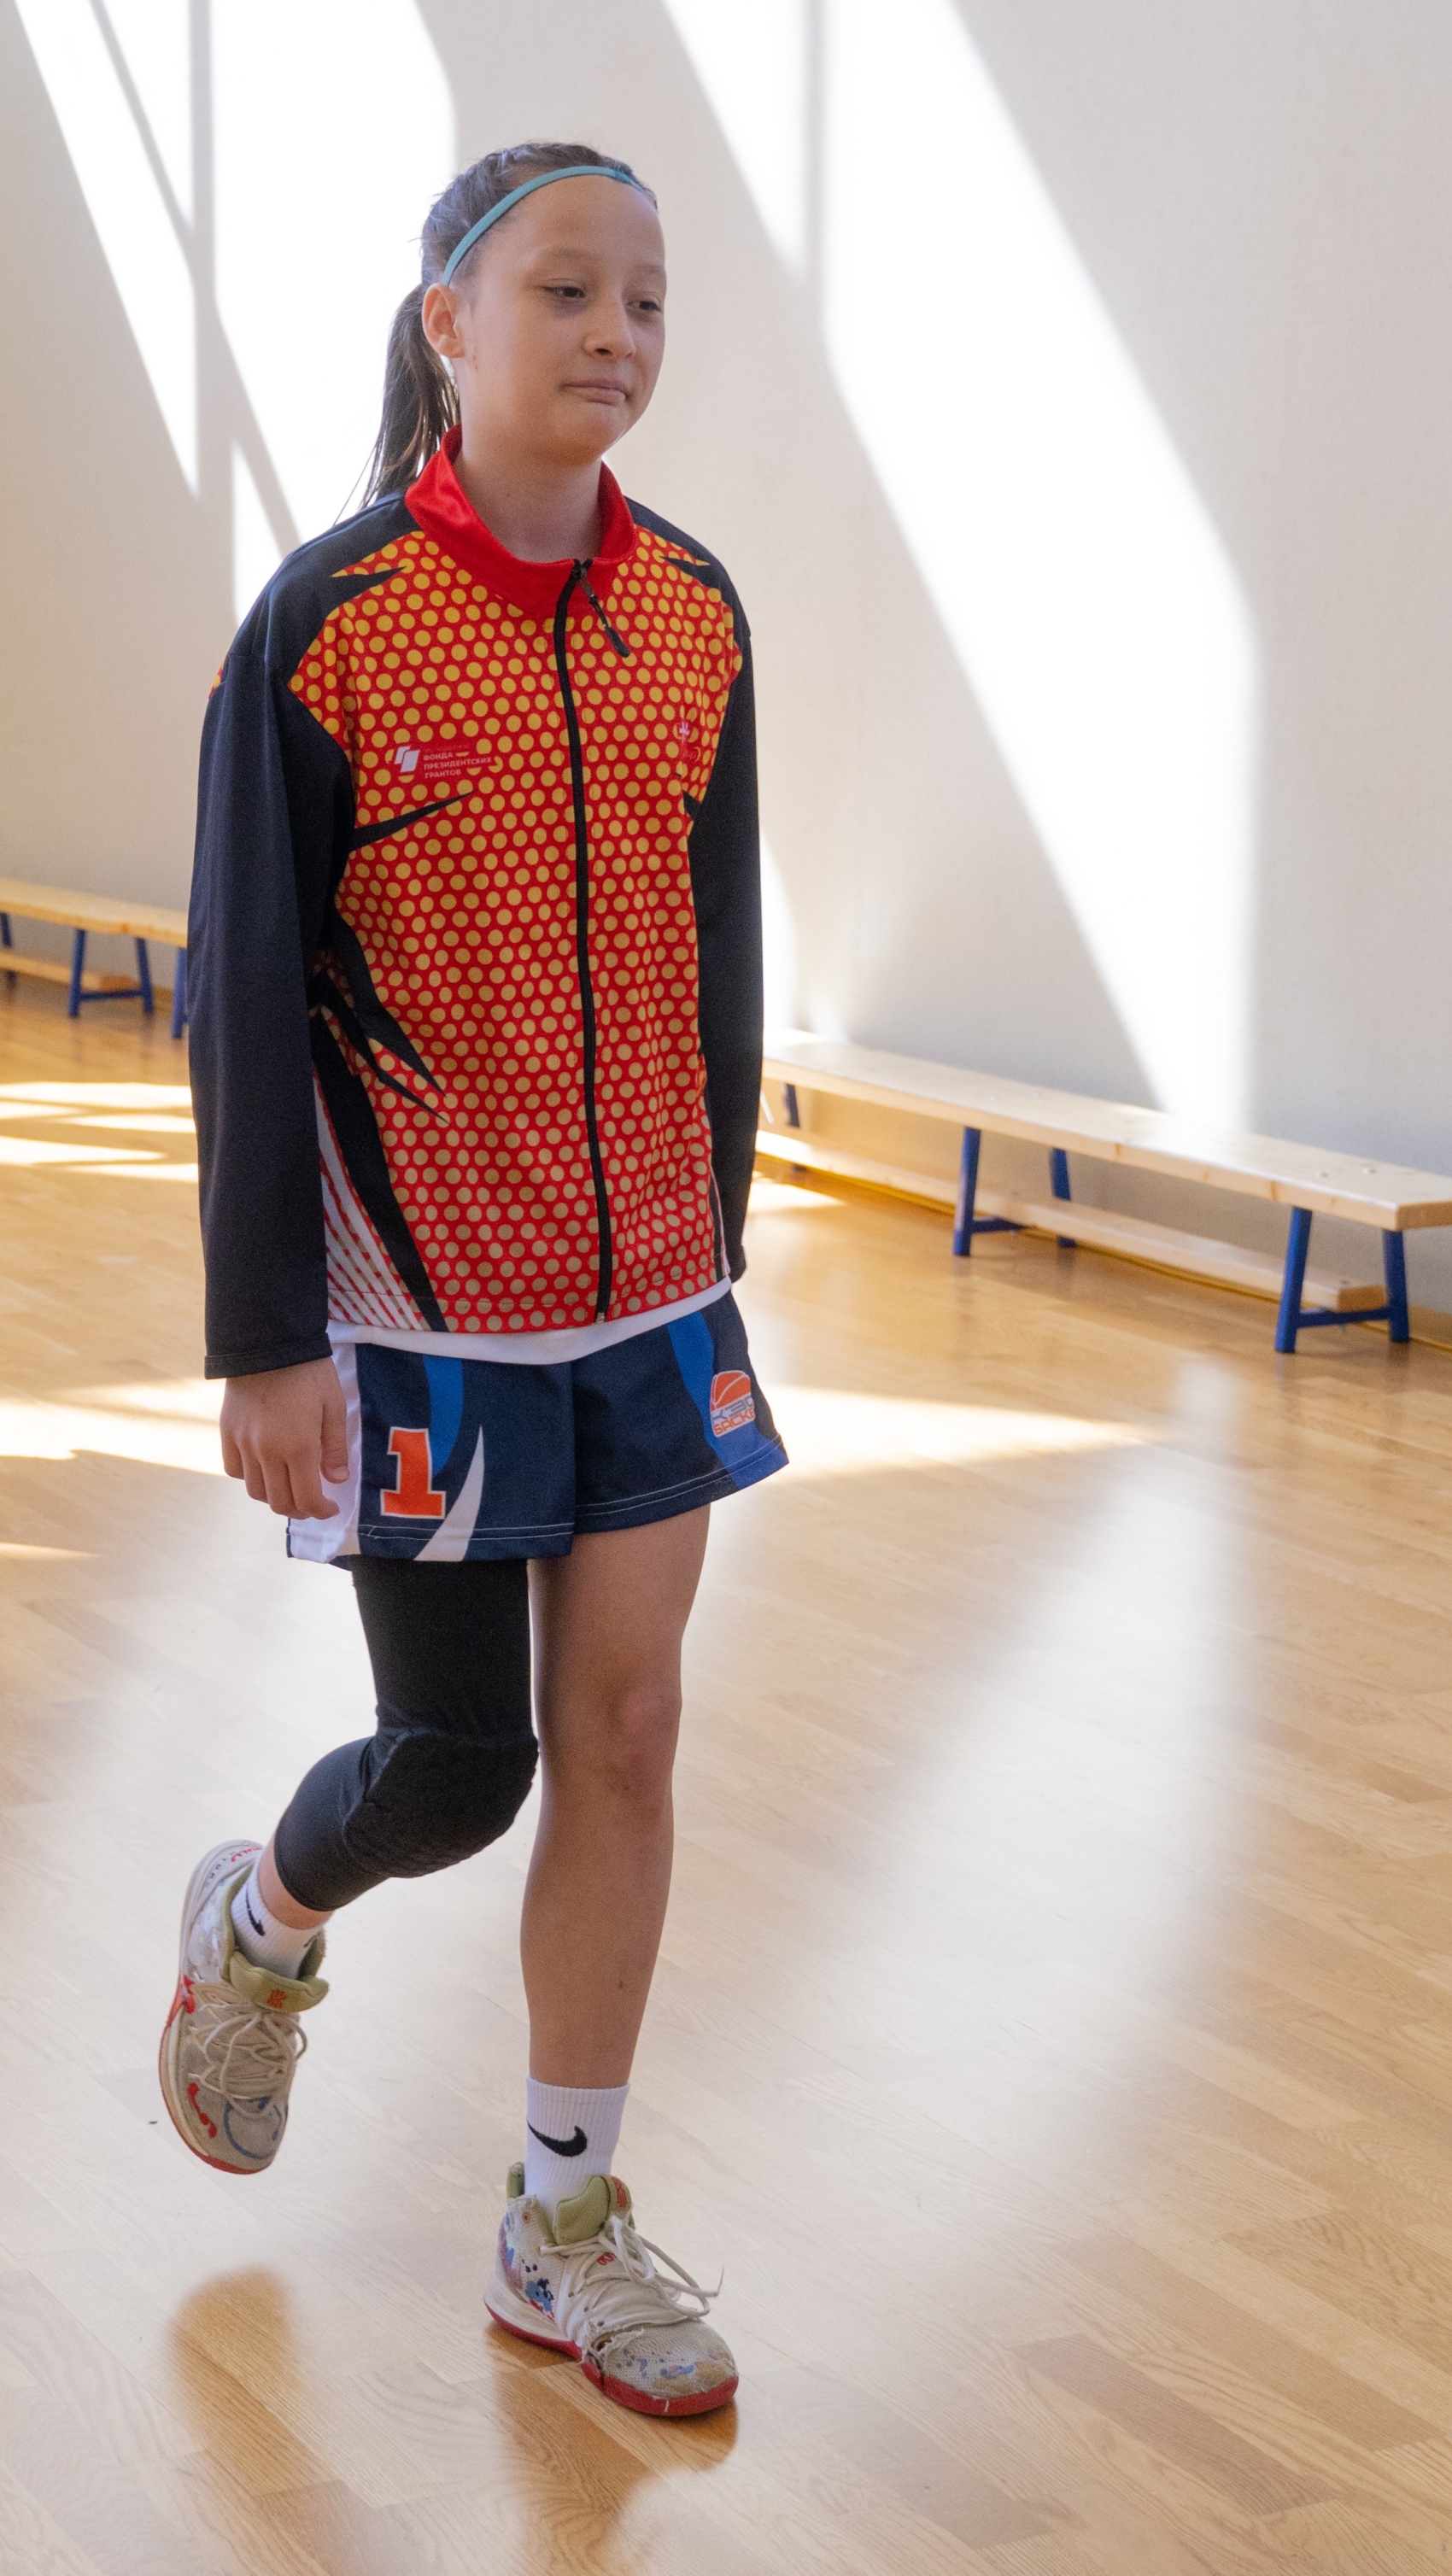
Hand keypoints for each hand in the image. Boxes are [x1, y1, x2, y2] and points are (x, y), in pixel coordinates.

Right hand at [219, 1358, 348, 1518]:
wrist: (268, 1343)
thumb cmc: (308, 1372)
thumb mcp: (334, 1406)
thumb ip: (335, 1447)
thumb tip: (336, 1480)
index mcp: (298, 1447)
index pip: (306, 1498)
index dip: (320, 1511)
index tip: (330, 1508)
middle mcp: (267, 1452)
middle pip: (279, 1502)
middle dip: (299, 1509)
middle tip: (312, 1503)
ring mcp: (243, 1444)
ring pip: (255, 1490)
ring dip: (274, 1496)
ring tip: (289, 1487)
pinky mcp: (227, 1433)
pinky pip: (234, 1470)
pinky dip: (250, 1477)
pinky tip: (265, 1468)